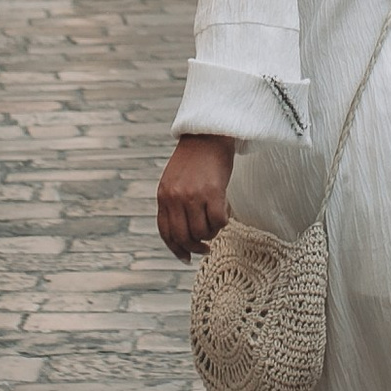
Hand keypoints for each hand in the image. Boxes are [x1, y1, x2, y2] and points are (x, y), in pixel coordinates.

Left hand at [157, 135, 234, 259]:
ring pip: (202, 232)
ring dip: (212, 232)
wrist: (208, 134)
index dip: (176, 249)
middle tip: (205, 248)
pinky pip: (219, 221)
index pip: (166, 232)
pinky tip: (226, 211)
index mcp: (163, 195)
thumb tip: (183, 234)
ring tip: (217, 221)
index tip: (185, 257)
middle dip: (195, 248)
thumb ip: (174, 203)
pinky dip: (224, 222)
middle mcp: (175, 197)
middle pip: (183, 237)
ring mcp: (193, 195)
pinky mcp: (213, 192)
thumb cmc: (194, 158)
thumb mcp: (174, 181)